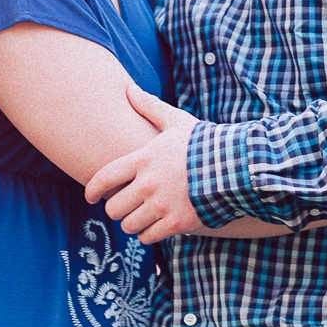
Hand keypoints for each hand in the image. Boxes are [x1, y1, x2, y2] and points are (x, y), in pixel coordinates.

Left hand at [84, 84, 202, 243]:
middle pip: (113, 208)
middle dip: (117, 207)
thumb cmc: (204, 142)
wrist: (236, 165)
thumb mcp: (176, 121)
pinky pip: (147, 237)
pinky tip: (156, 224)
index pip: (103, 178)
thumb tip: (130, 88)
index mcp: (143, 159)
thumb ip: (150, 107)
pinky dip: (148, 234)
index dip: (91, 190)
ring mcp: (161, 206)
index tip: (90, 197)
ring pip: (128, 225)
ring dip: (133, 222)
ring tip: (142, 215)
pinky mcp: (175, 223)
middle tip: (125, 204)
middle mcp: (148, 184)